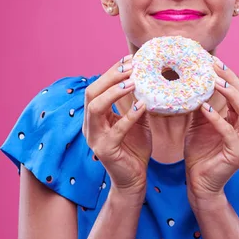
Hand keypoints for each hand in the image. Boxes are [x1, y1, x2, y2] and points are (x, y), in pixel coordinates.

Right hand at [82, 55, 150, 196]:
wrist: (133, 179)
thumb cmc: (134, 148)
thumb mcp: (136, 120)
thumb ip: (137, 102)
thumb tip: (149, 78)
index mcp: (95, 116)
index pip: (97, 87)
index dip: (112, 72)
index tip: (129, 59)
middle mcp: (90, 125)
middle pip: (92, 93)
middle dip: (111, 77)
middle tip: (131, 67)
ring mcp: (95, 138)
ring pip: (96, 107)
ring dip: (114, 92)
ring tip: (133, 82)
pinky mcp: (105, 150)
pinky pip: (116, 129)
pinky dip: (129, 115)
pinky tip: (142, 106)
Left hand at [184, 57, 238, 203]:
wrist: (200, 184)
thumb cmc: (200, 153)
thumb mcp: (199, 123)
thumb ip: (201, 104)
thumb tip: (189, 80)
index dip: (227, 75)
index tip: (213, 60)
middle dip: (230, 79)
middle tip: (213, 64)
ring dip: (230, 94)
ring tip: (214, 80)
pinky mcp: (238, 154)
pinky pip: (229, 132)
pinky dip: (217, 118)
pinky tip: (204, 107)